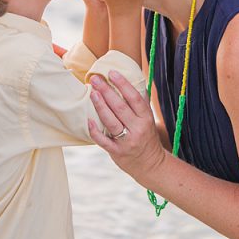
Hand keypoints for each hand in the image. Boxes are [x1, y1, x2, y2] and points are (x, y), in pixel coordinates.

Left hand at [87, 71, 165, 185]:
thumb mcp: (148, 119)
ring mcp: (127, 141)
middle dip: (107, 91)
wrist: (150, 165)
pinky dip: (95, 130)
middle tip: (96, 79)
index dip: (123, 84)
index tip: (112, 72)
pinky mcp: (117, 152)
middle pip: (120, 107)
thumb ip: (139, 103)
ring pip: (111, 122)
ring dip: (100, 106)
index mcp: (146, 118)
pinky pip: (104, 141)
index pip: (135, 98)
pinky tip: (88, 120)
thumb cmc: (146, 136)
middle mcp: (138, 129)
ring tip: (92, 93)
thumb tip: (130, 79)